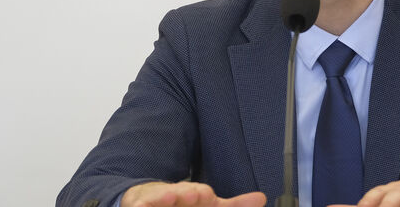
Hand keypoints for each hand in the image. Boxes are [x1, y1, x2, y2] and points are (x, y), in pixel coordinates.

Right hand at [121, 181, 266, 206]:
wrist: (147, 199)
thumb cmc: (182, 206)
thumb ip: (234, 206)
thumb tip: (261, 198)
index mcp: (193, 196)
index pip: (199, 194)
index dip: (201, 195)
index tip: (205, 195)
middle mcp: (174, 196)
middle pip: (179, 193)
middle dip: (185, 194)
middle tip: (191, 195)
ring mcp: (155, 201)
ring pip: (158, 197)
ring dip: (162, 197)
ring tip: (170, 196)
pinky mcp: (137, 205)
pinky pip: (138, 205)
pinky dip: (141, 206)